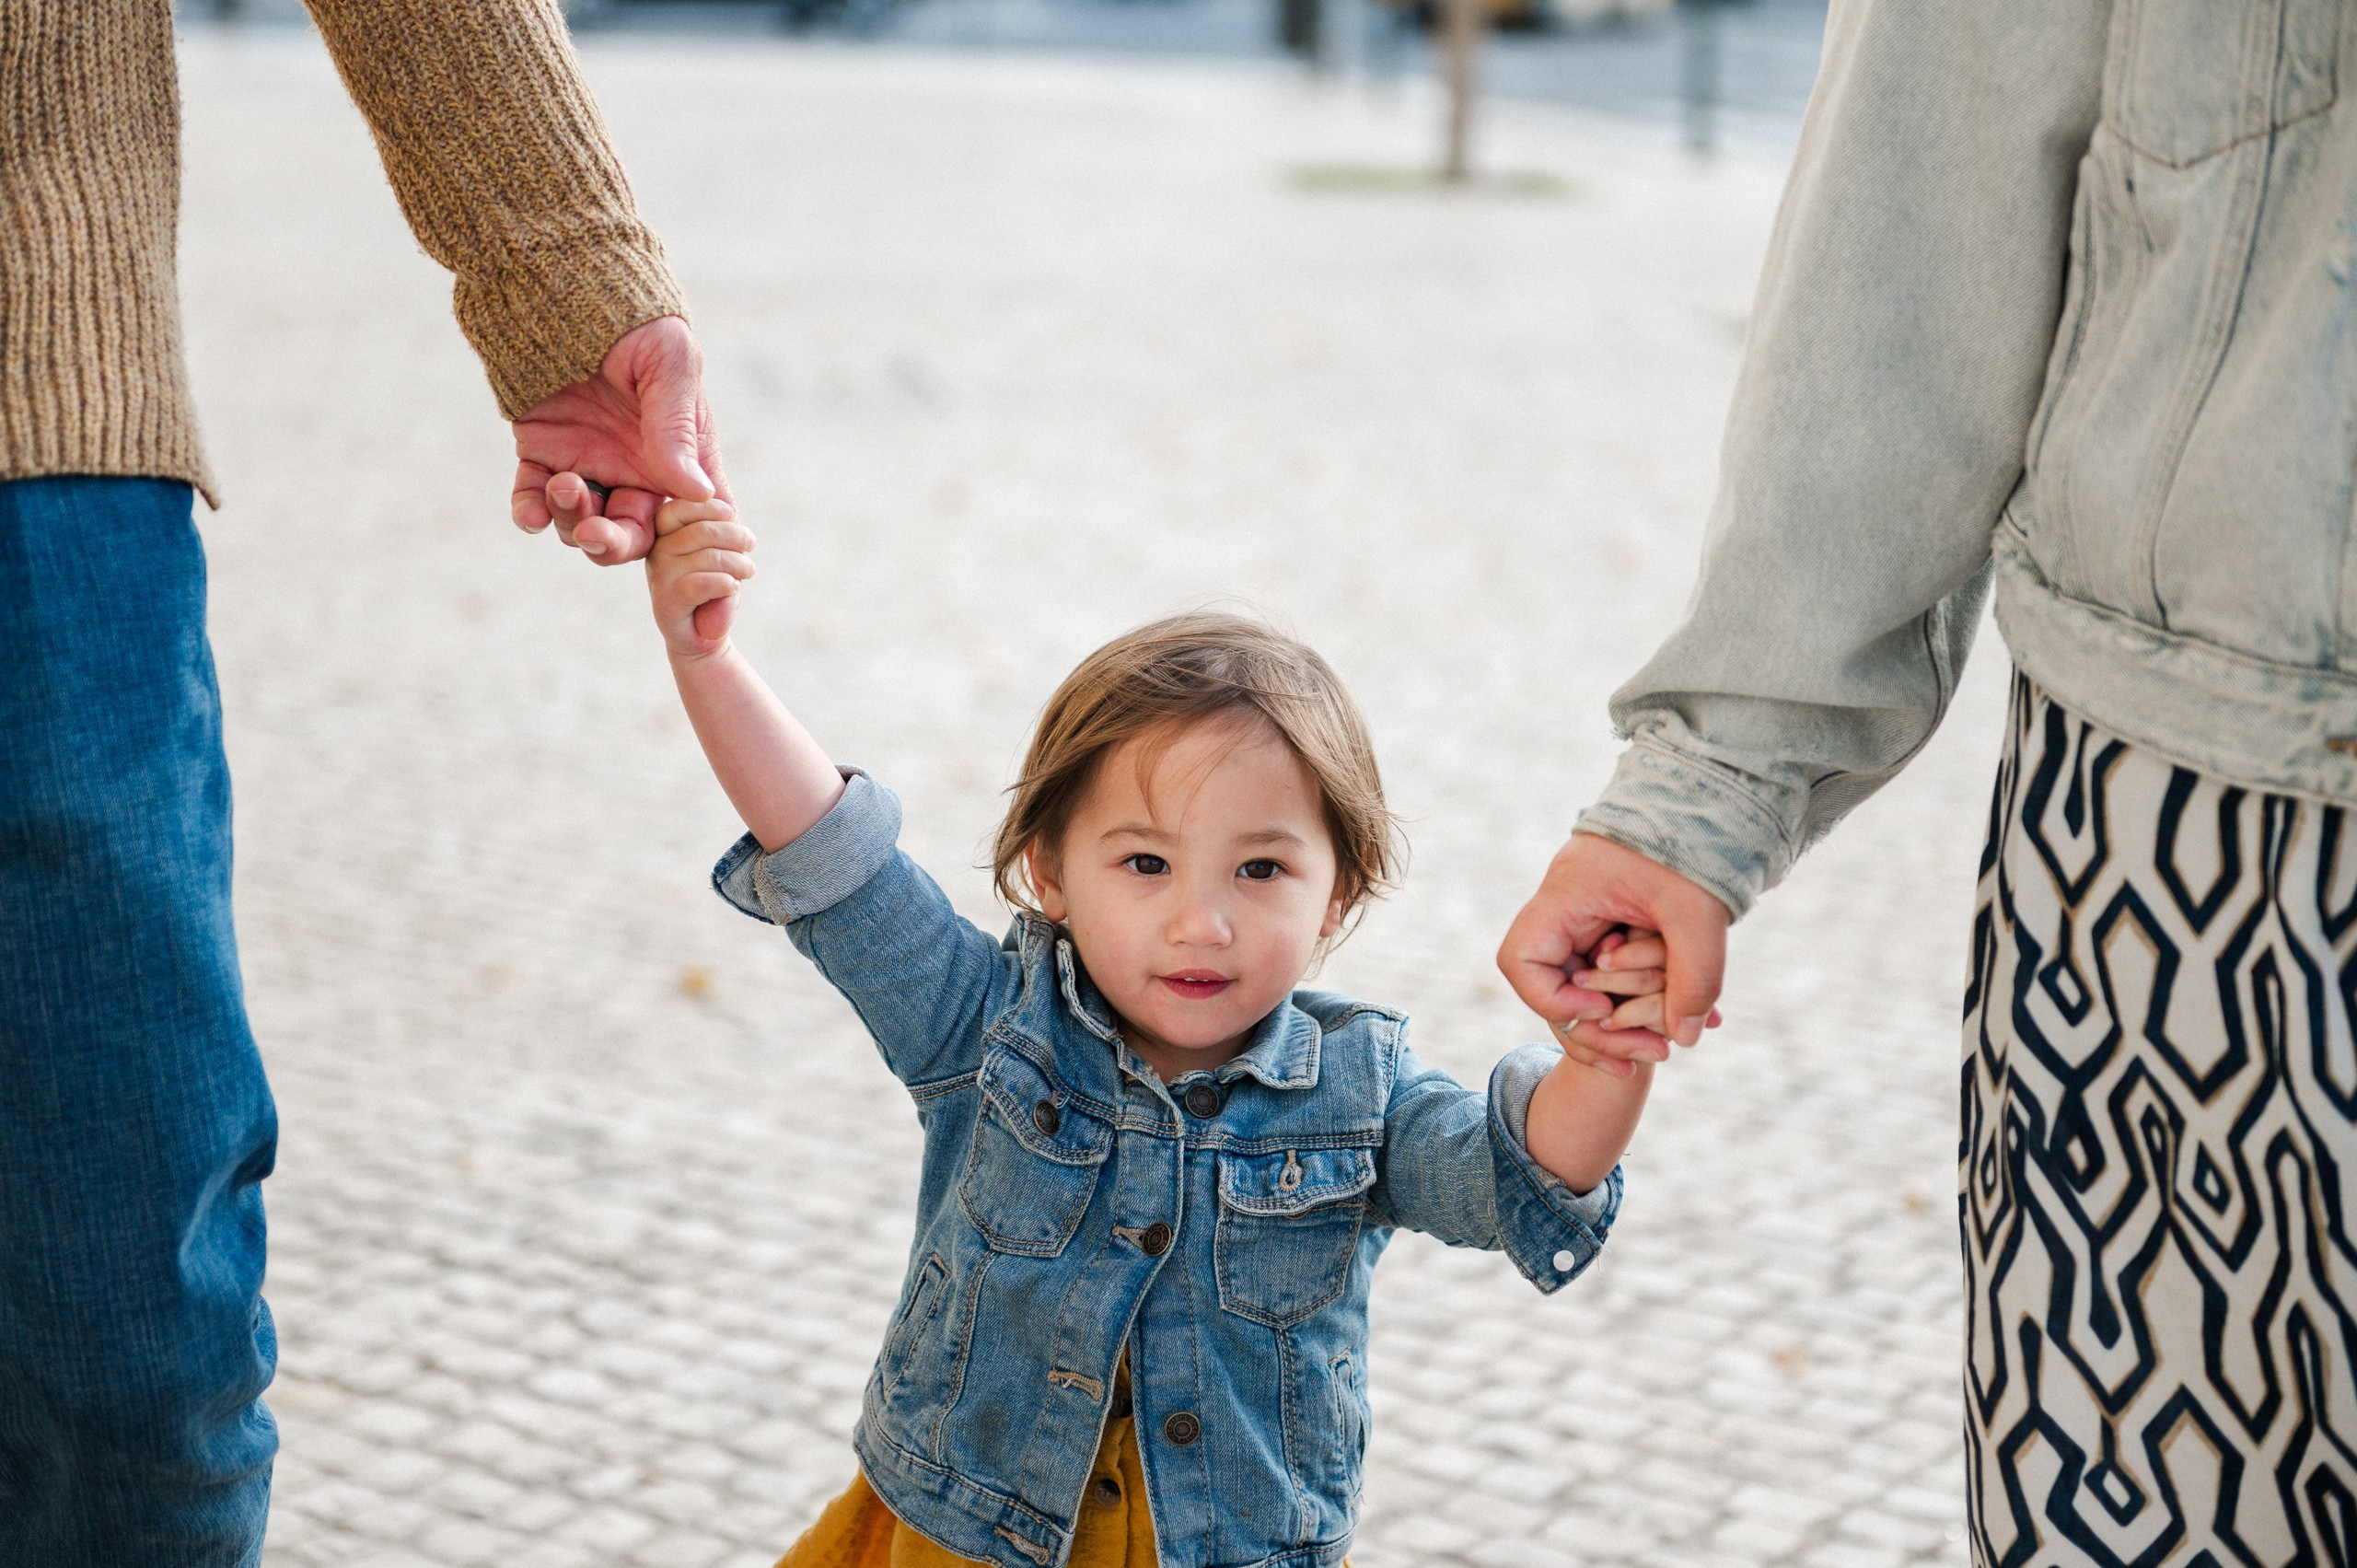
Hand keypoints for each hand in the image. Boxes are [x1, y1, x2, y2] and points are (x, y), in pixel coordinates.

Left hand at [511, 316, 729, 565]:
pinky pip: (533, 500)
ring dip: (573, 521)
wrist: (566, 287)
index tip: (699, 588)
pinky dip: (531, 513)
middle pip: (634, 537)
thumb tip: (696, 494)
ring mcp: (589, 465)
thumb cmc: (636, 321)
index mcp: (681, 458)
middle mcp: (636, 471)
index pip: (700, 521)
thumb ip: (676, 429)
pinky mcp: (541, 453)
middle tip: (601, 536)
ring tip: (563, 484)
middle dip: (617, 546)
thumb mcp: (670, 366)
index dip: (703, 558)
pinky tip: (530, 513)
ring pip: (583, 525)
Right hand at [647, 498, 755, 658]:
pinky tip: (732, 588)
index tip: (731, 515)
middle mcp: (656, 551)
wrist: (704, 632)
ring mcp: (660, 576)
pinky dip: (727, 583)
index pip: (680, 507)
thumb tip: (725, 499)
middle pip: (702, 532)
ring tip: (747, 571)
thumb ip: (718, 525)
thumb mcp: (717, 549)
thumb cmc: (713, 585)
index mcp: (663, 533)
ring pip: (709, 557)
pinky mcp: (669, 601)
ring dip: (739, 564)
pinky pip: (705, 582)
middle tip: (750, 548)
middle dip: (736, 537)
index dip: (709, 507)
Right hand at [1497, 833, 1730, 1075]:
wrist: (1714, 797)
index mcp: (1567, 896)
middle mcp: (1569, 910)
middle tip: (1653, 1052)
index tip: (1606, 1010)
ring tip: (1668, 1049)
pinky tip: (1681, 1022)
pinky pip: (1616, 975)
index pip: (1522, 960)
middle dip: (1599, 1029)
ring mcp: (1591, 919)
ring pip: (1586, 987)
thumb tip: (1685, 1039)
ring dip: (1625, 1022)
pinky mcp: (1617, 926)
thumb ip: (1695, 976)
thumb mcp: (1699, 912)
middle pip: (1555, 986)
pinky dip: (1643, 1002)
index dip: (1554, 1000)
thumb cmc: (1697, 843)